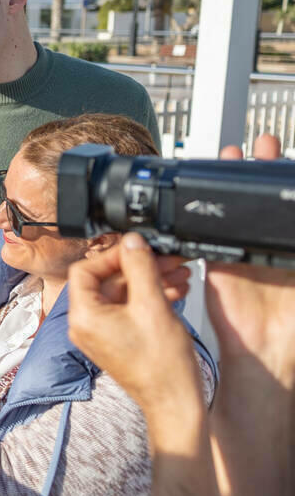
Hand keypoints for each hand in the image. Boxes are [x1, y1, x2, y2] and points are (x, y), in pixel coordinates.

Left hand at [67, 233, 203, 420]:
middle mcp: (85, 325)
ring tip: (178, 274)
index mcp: (83, 316)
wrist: (175, 405)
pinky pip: (128, 309)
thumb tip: (132, 240)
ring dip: (149, 280)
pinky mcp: (116, 339)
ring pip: (122, 294)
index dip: (112, 255)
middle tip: (166, 259)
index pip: (84, 270)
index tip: (137, 249)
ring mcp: (100, 333)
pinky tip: (175, 291)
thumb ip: (140, 268)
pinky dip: (149, 297)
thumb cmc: (162, 366)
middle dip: (139, 267)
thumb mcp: (152, 305)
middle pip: (106, 280)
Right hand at [209, 133, 294, 380]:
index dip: (284, 179)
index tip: (284, 159)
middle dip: (262, 170)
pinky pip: (212, 229)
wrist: (268, 348)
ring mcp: (245, 250)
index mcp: (289, 249)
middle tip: (263, 147)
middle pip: (261, 201)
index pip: (287, 208)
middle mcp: (270, 246)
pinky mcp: (219, 259)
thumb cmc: (293, 320)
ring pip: (237, 208)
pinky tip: (209, 190)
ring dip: (234, 183)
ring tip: (235, 155)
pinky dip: (209, 209)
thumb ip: (292, 245)